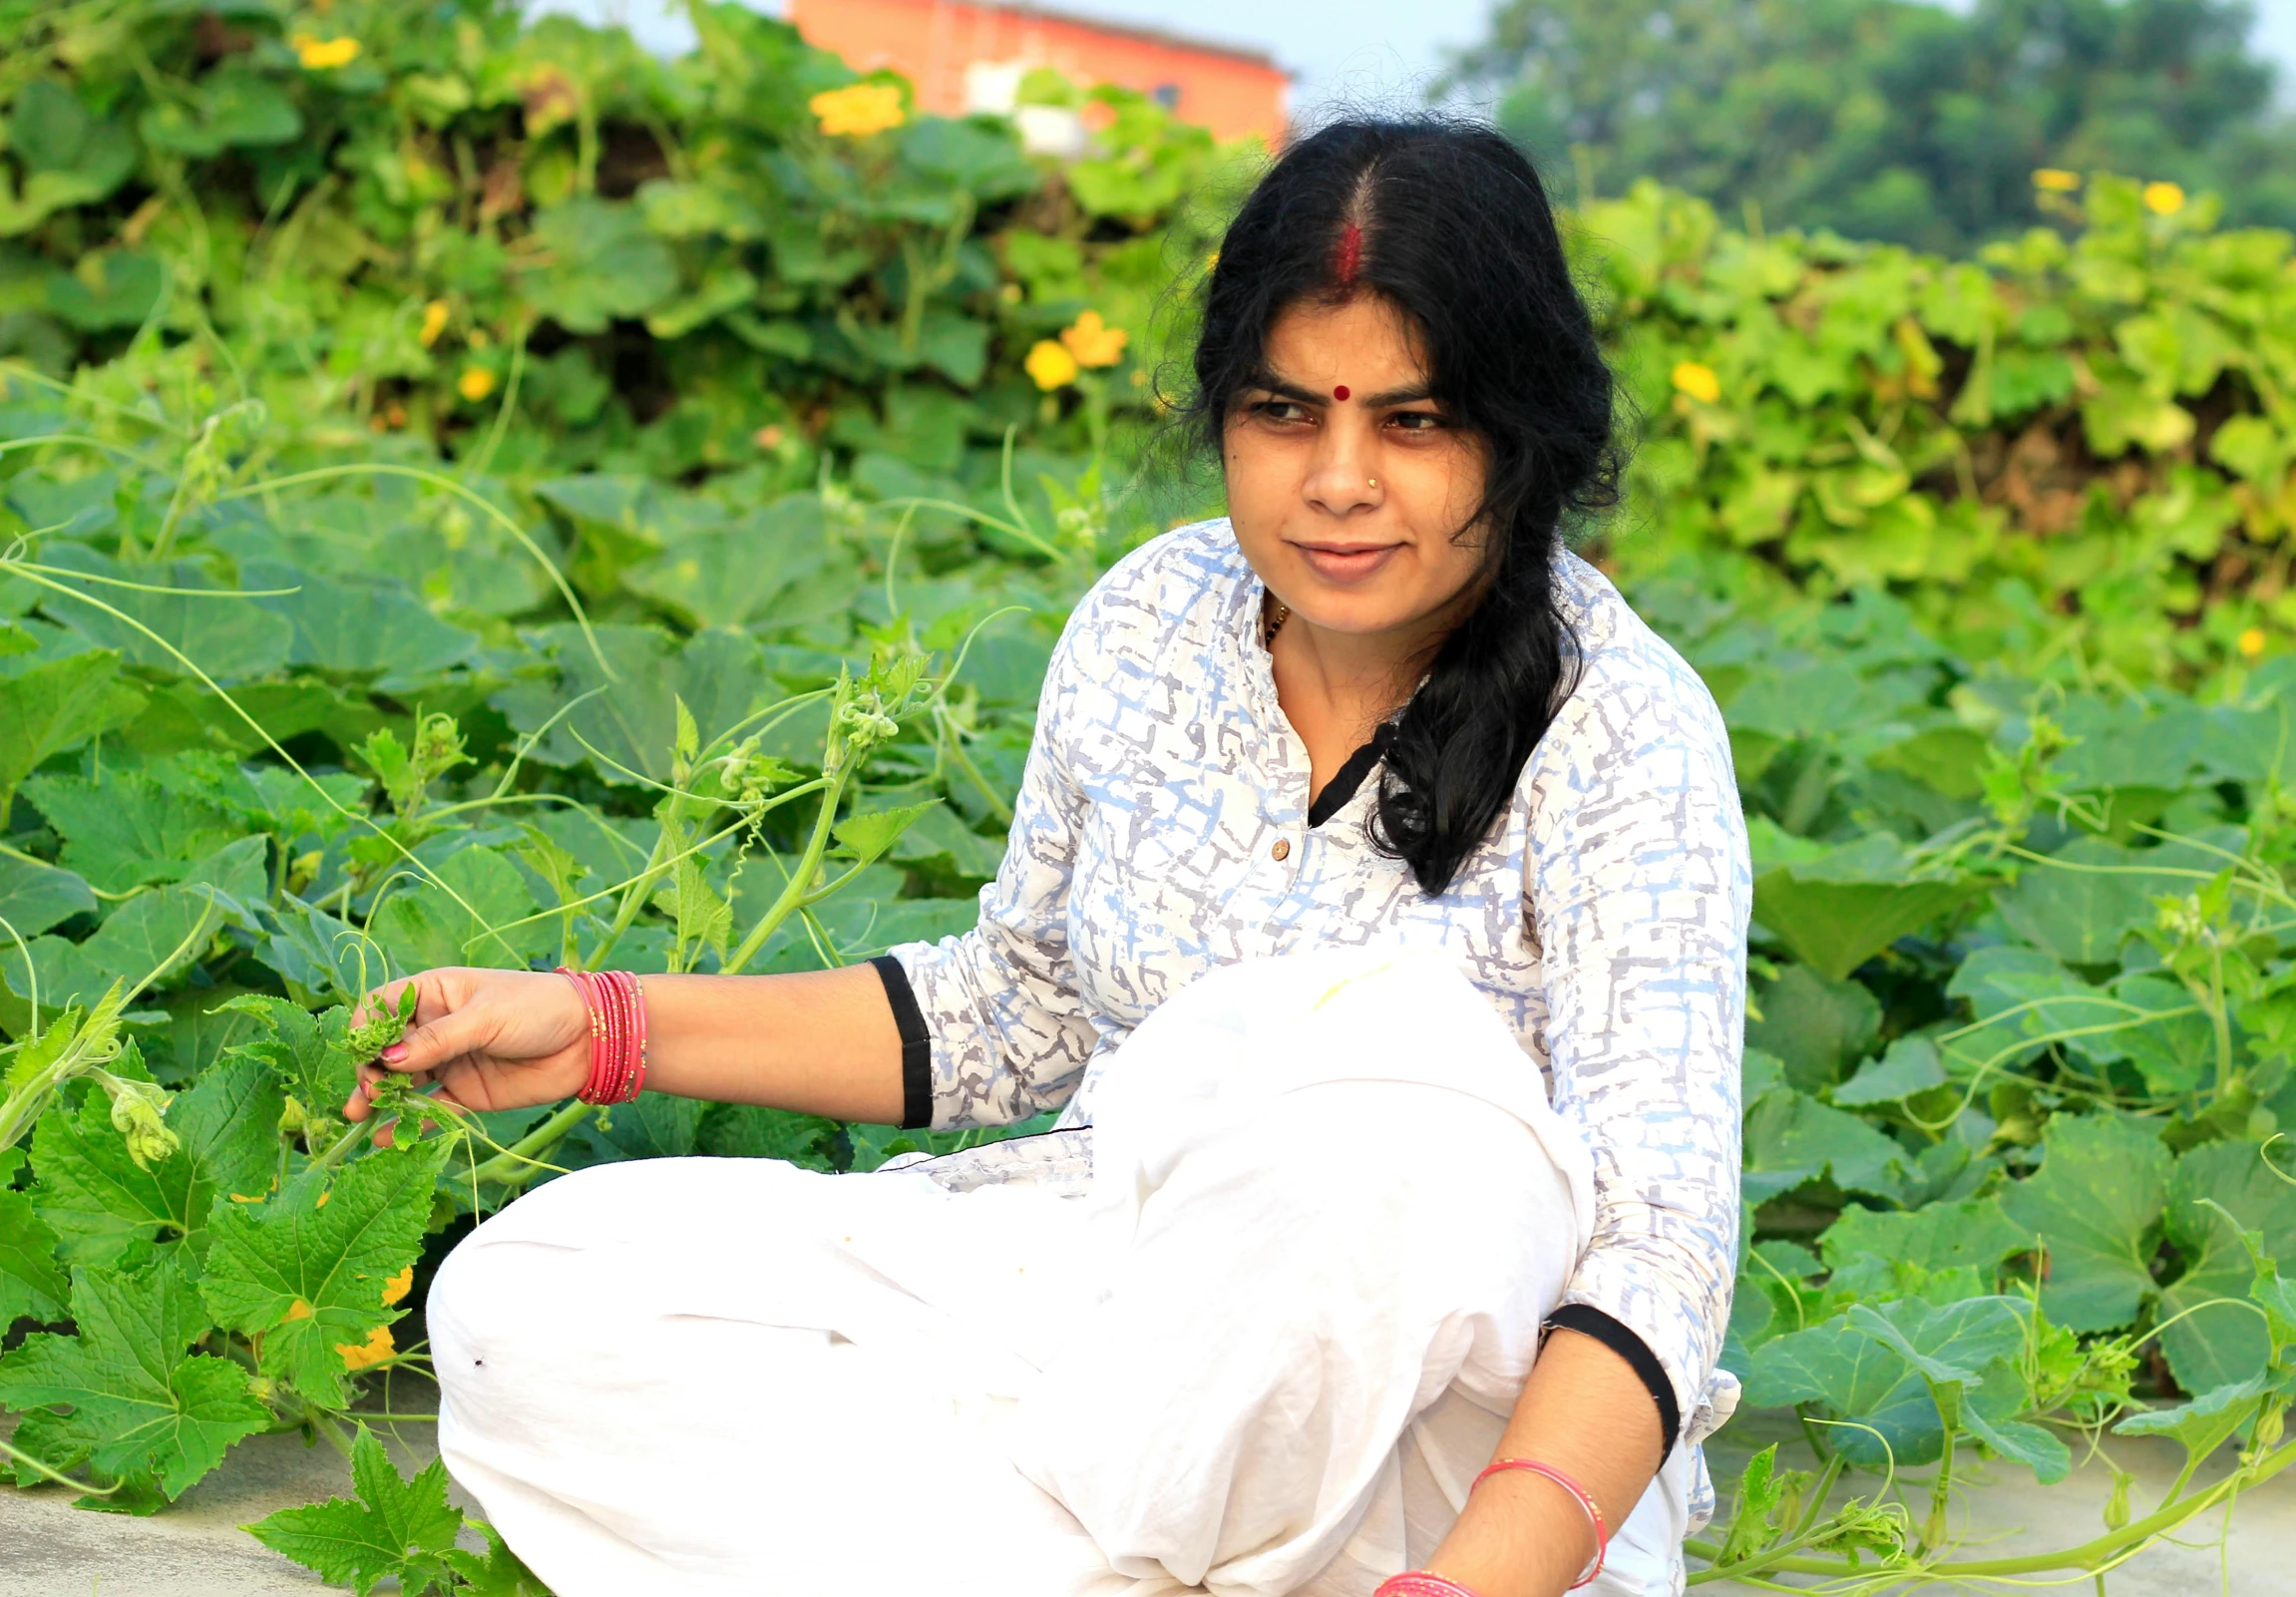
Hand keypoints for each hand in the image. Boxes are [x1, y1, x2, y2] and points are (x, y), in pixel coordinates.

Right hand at [343, 967, 590, 1141]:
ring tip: (360, 1116)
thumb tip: (389, 1059)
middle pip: (387, 1049)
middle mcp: (436, 1028)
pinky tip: (386, 1138)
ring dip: (380, 1098)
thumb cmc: (538, 1008)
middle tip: (369, 1091)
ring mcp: (449, 1061)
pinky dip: (409, 1123)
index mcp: (436, 994)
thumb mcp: (486, 1017)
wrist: (589, 1040)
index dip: (368, 1027)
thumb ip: (438, 1039)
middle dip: (371, 1069)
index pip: (384, 1006)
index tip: (365, 1050)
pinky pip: (430, 1109)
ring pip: (403, 1082)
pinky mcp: (467, 1092)